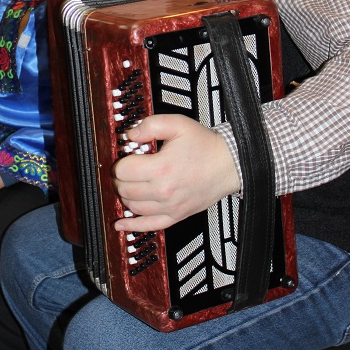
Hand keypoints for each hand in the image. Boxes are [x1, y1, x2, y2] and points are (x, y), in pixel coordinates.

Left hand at [113, 114, 239, 232]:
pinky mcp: (176, 216)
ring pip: (133, 207)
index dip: (120, 162)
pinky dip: (132, 226)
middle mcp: (164, 190)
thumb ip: (150, 125)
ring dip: (125, 196)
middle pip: (125, 189)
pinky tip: (121, 224)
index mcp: (161, 167)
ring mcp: (170, 206)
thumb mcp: (177, 124)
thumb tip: (130, 134)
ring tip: (130, 185)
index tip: (125, 157)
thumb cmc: (205, 145)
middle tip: (126, 170)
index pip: (124, 171)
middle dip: (120, 178)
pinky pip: (149, 226)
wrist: (229, 164)